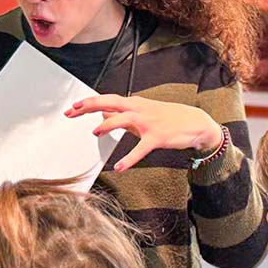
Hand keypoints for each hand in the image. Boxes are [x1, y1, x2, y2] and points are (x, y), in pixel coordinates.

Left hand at [66, 95, 222, 172]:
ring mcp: (148, 122)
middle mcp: (139, 109)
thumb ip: (122, 116)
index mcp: (134, 104)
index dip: (88, 103)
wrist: (195, 123)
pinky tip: (120, 167)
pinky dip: (130, 158)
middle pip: (110, 102)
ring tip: (95, 133)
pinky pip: (141, 149)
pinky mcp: (158, 137)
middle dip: (90, 105)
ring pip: (125, 119)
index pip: (107, 100)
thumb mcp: (142, 114)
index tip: (71, 109)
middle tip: (72, 112)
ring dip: (108, 125)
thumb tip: (102, 116)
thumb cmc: (168, 118)